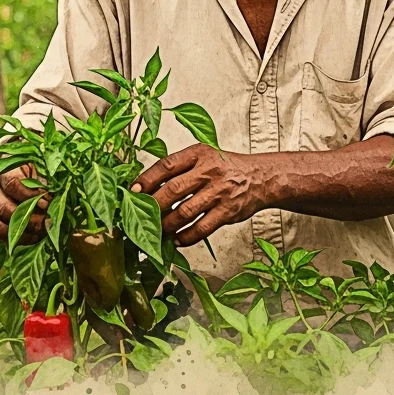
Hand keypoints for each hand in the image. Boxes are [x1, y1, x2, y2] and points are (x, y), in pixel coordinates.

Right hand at [0, 164, 48, 241]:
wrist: (16, 169)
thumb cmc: (31, 169)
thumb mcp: (38, 168)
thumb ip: (42, 183)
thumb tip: (51, 201)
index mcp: (2, 171)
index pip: (13, 186)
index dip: (30, 197)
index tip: (46, 204)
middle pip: (6, 209)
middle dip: (30, 220)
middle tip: (47, 223)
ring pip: (1, 226)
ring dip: (24, 234)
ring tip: (42, 233)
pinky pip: (2, 235)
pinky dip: (20, 239)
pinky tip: (35, 238)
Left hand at [131, 143, 267, 246]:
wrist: (260, 177)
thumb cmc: (226, 168)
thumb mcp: (203, 155)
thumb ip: (179, 166)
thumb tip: (147, 184)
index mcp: (198, 154)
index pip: (166, 165)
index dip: (147, 179)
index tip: (133, 190)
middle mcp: (208, 171)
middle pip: (173, 189)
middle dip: (152, 205)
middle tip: (140, 215)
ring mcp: (219, 192)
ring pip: (185, 212)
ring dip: (167, 224)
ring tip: (157, 230)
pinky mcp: (228, 212)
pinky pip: (202, 228)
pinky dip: (186, 237)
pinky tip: (176, 240)